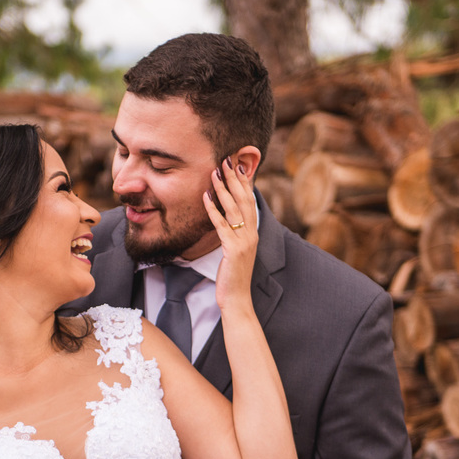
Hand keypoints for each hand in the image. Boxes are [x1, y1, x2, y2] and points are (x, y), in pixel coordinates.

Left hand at [204, 157, 257, 317]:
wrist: (237, 299)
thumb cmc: (233, 276)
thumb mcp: (235, 251)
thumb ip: (233, 234)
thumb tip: (226, 219)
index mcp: (253, 233)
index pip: (250, 201)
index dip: (245, 182)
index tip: (237, 165)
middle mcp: (251, 234)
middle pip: (244, 200)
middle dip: (235, 178)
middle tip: (226, 160)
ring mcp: (244, 241)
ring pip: (234, 209)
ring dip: (223, 188)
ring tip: (215, 171)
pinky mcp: (233, 250)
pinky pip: (221, 226)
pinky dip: (213, 210)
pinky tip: (205, 197)